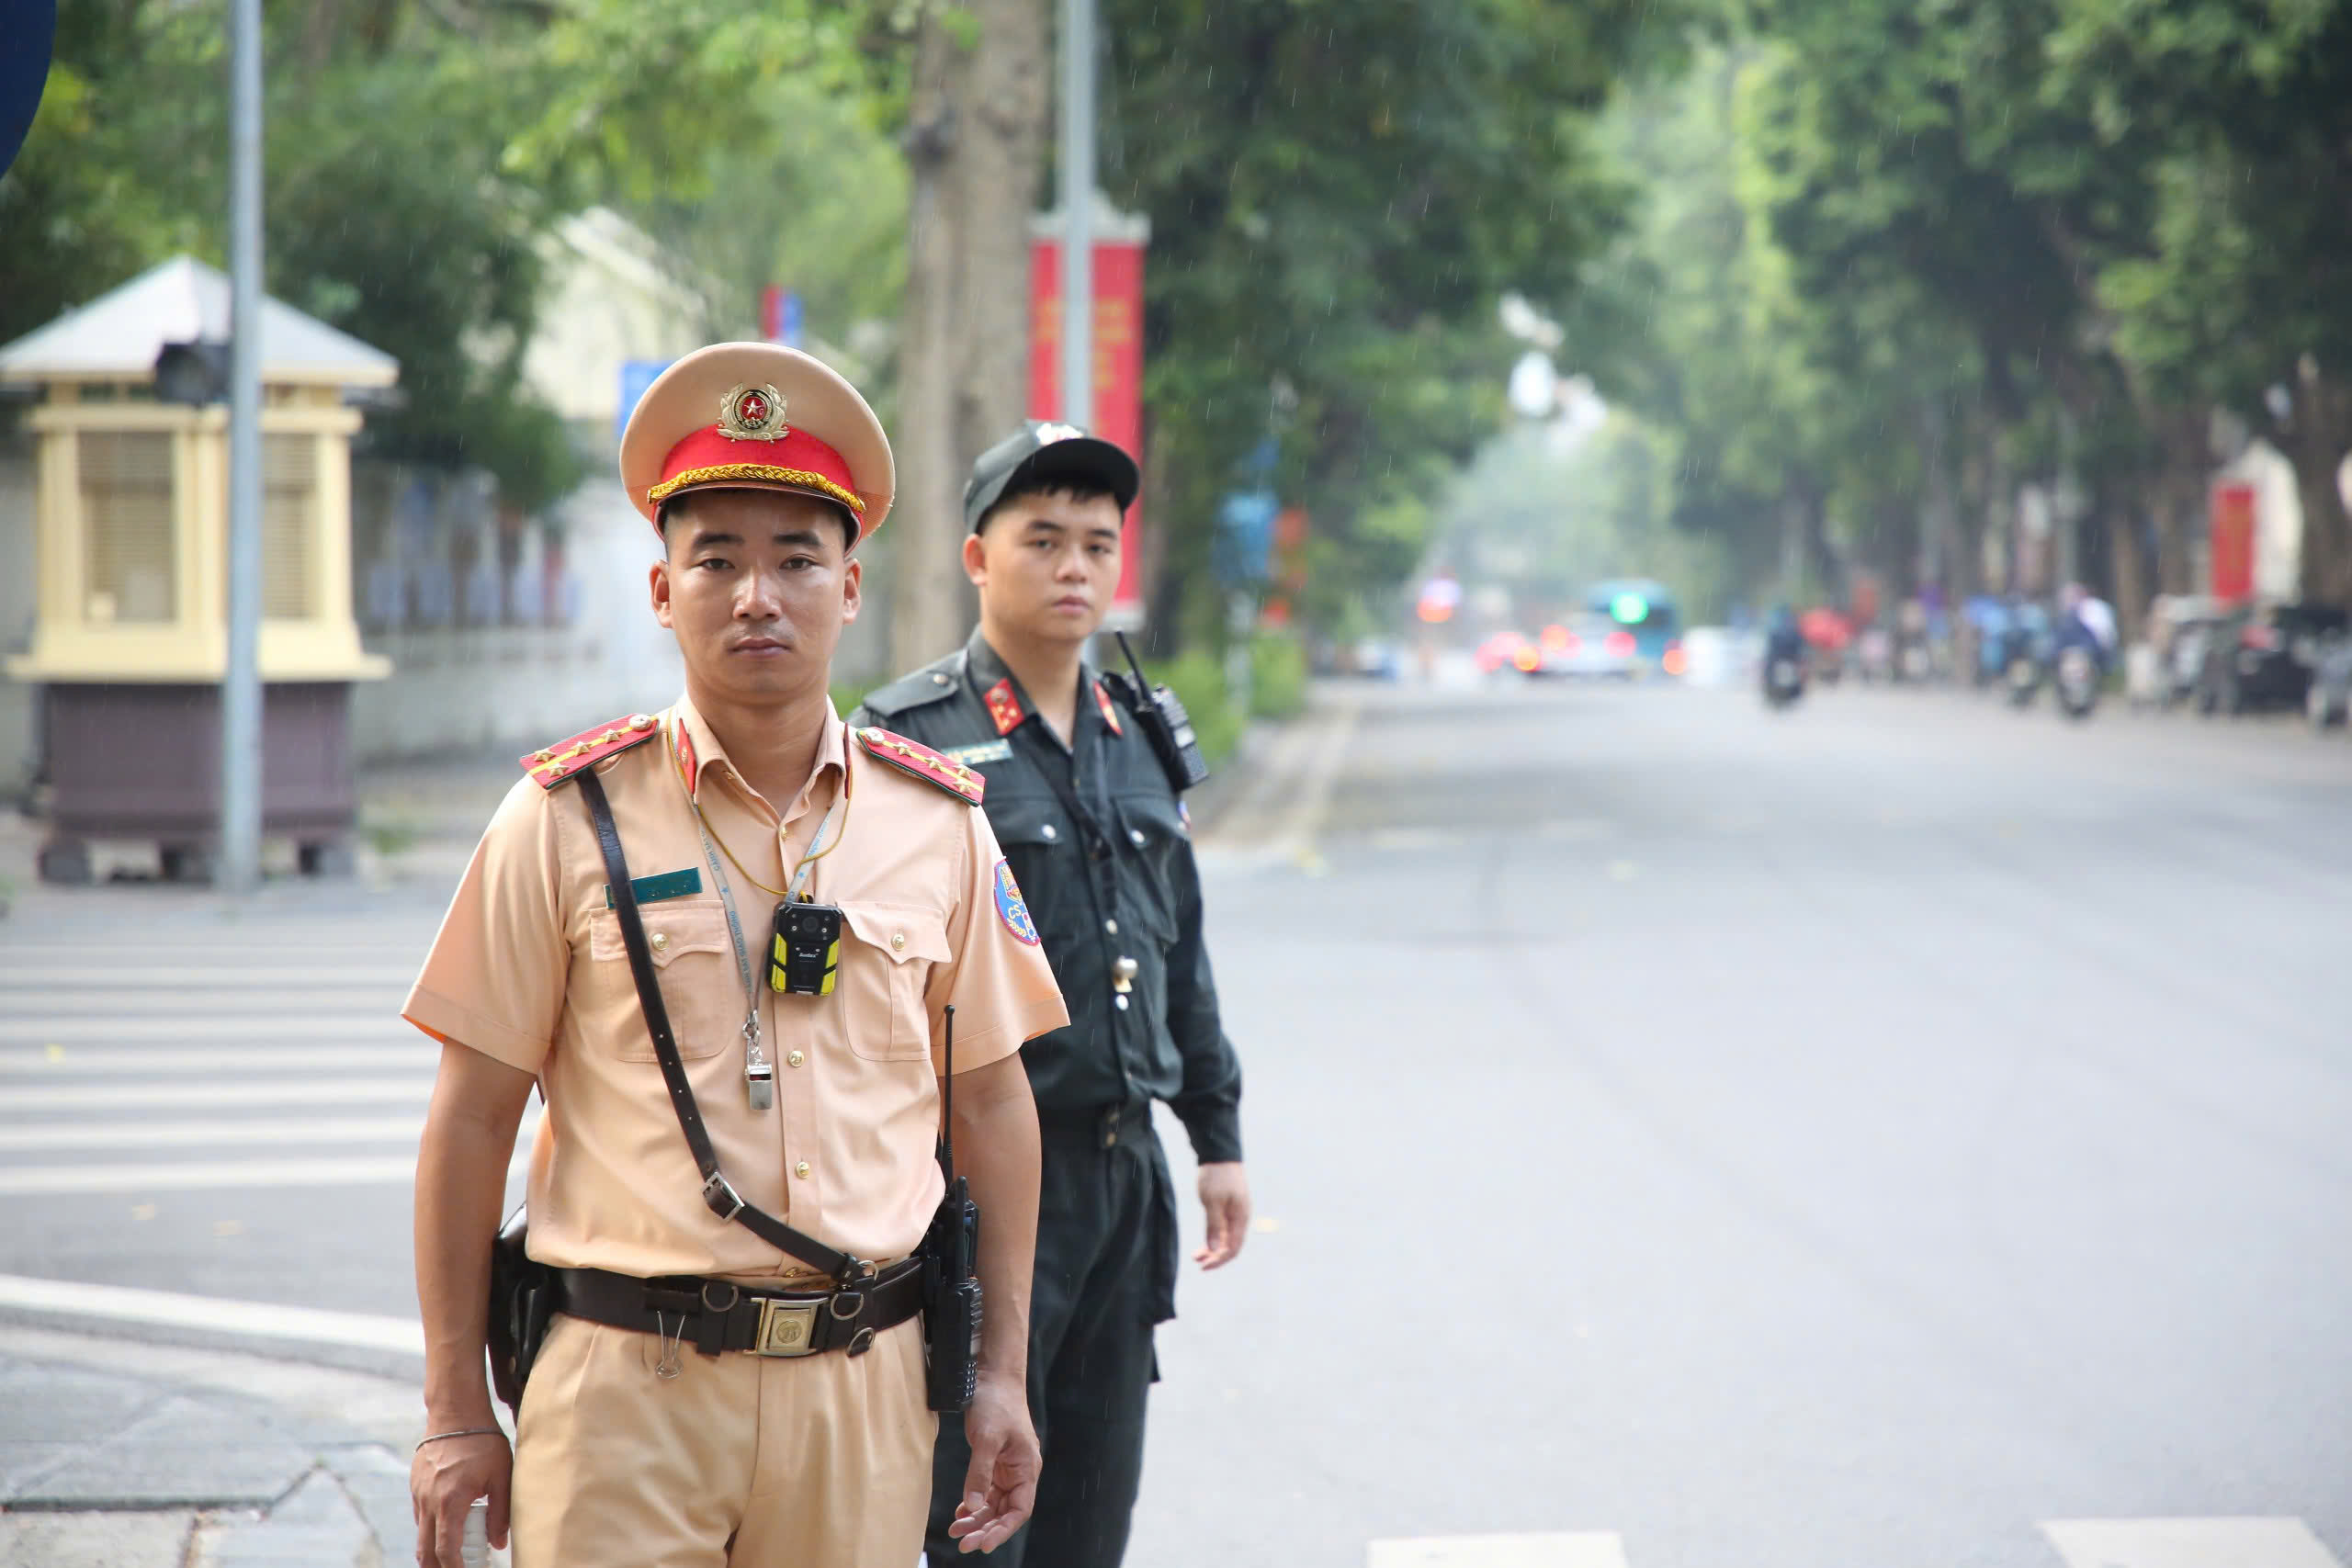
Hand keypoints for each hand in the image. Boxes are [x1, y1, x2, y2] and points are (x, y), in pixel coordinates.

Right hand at [410, 1429, 509, 1566]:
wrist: (455, 1412)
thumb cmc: (483, 1441)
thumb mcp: (501, 1475)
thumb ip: (501, 1512)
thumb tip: (499, 1542)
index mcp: (451, 1502)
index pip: (447, 1550)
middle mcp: (429, 1502)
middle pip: (426, 1551)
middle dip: (438, 1567)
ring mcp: (419, 1494)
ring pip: (420, 1534)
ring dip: (433, 1550)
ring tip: (452, 1556)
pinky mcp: (416, 1486)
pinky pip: (420, 1517)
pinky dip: (430, 1529)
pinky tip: (446, 1527)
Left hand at [946, 1374, 1040, 1553]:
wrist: (993, 1377)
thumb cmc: (997, 1403)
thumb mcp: (986, 1439)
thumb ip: (979, 1473)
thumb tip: (971, 1507)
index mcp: (1027, 1468)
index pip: (1020, 1510)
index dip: (1003, 1530)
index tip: (984, 1545)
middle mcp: (1019, 1473)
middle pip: (1005, 1512)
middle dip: (985, 1529)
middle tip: (963, 1543)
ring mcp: (1006, 1470)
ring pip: (993, 1505)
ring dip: (976, 1520)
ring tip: (955, 1531)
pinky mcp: (993, 1464)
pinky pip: (985, 1493)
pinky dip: (972, 1505)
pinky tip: (959, 1514)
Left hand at [1194, 1161, 1250, 1269]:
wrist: (1218, 1153)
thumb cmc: (1216, 1176)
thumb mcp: (1212, 1202)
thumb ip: (1214, 1226)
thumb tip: (1215, 1250)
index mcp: (1241, 1218)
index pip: (1233, 1248)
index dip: (1219, 1260)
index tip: (1203, 1266)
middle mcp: (1240, 1218)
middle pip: (1231, 1246)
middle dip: (1215, 1256)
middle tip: (1197, 1262)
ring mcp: (1235, 1213)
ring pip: (1226, 1238)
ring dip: (1212, 1248)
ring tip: (1196, 1256)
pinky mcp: (1228, 1208)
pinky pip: (1223, 1229)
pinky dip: (1213, 1237)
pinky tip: (1203, 1242)